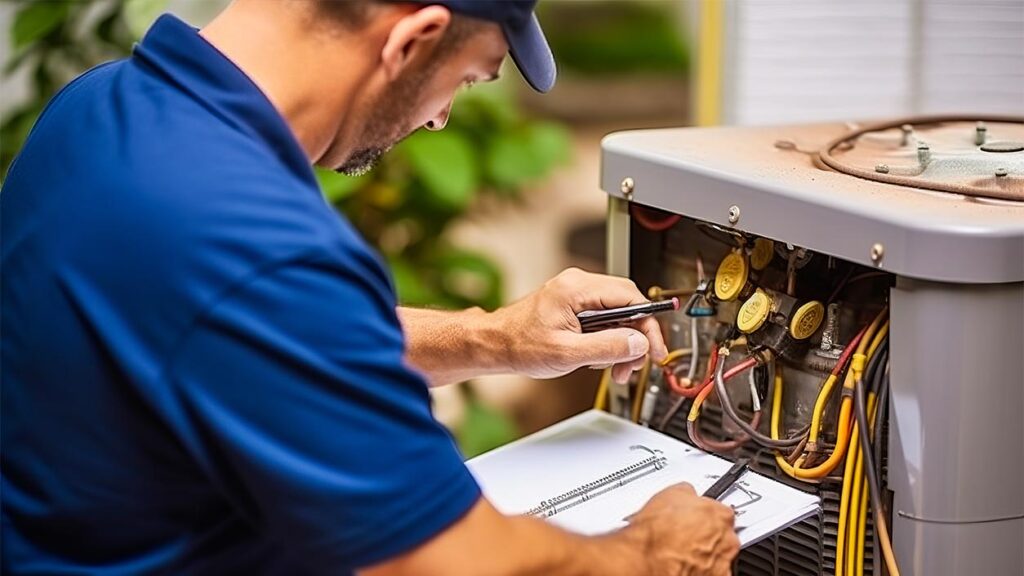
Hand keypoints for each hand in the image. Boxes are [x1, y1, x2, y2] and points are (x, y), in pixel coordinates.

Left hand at [493, 268, 668, 382]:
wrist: (494, 345)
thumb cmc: (519, 345)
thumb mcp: (567, 353)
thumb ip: (607, 347)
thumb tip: (638, 343)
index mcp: (577, 289)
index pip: (631, 298)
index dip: (649, 325)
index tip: (654, 349)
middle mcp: (578, 285)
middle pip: (628, 305)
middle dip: (635, 338)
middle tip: (633, 364)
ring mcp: (575, 294)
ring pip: (617, 314)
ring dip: (621, 342)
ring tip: (614, 368)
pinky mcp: (573, 305)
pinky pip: (603, 318)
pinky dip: (607, 339)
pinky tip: (599, 358)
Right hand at [621, 483, 739, 575]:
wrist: (647, 557)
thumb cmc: (657, 530)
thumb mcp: (671, 493)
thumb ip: (688, 493)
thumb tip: (687, 494)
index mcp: (721, 515)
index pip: (721, 511)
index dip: (705, 514)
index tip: (696, 517)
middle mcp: (727, 539)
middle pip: (722, 534)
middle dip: (707, 534)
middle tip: (687, 534)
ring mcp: (722, 561)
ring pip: (717, 555)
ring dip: (704, 553)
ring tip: (682, 551)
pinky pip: (712, 572)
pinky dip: (702, 569)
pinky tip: (685, 564)